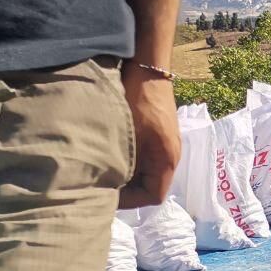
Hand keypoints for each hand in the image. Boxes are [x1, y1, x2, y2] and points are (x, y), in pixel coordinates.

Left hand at [117, 60, 180, 209]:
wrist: (147, 69)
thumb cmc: (137, 101)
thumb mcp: (126, 137)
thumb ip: (122, 165)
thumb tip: (108, 188)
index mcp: (167, 160)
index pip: (153, 196)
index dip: (130, 201)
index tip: (107, 195)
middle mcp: (170, 156)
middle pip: (151, 186)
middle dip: (127, 189)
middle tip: (100, 185)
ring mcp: (165, 145)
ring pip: (147, 172)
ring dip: (127, 175)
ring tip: (104, 171)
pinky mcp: (157, 135)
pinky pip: (145, 158)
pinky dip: (129, 162)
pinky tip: (111, 154)